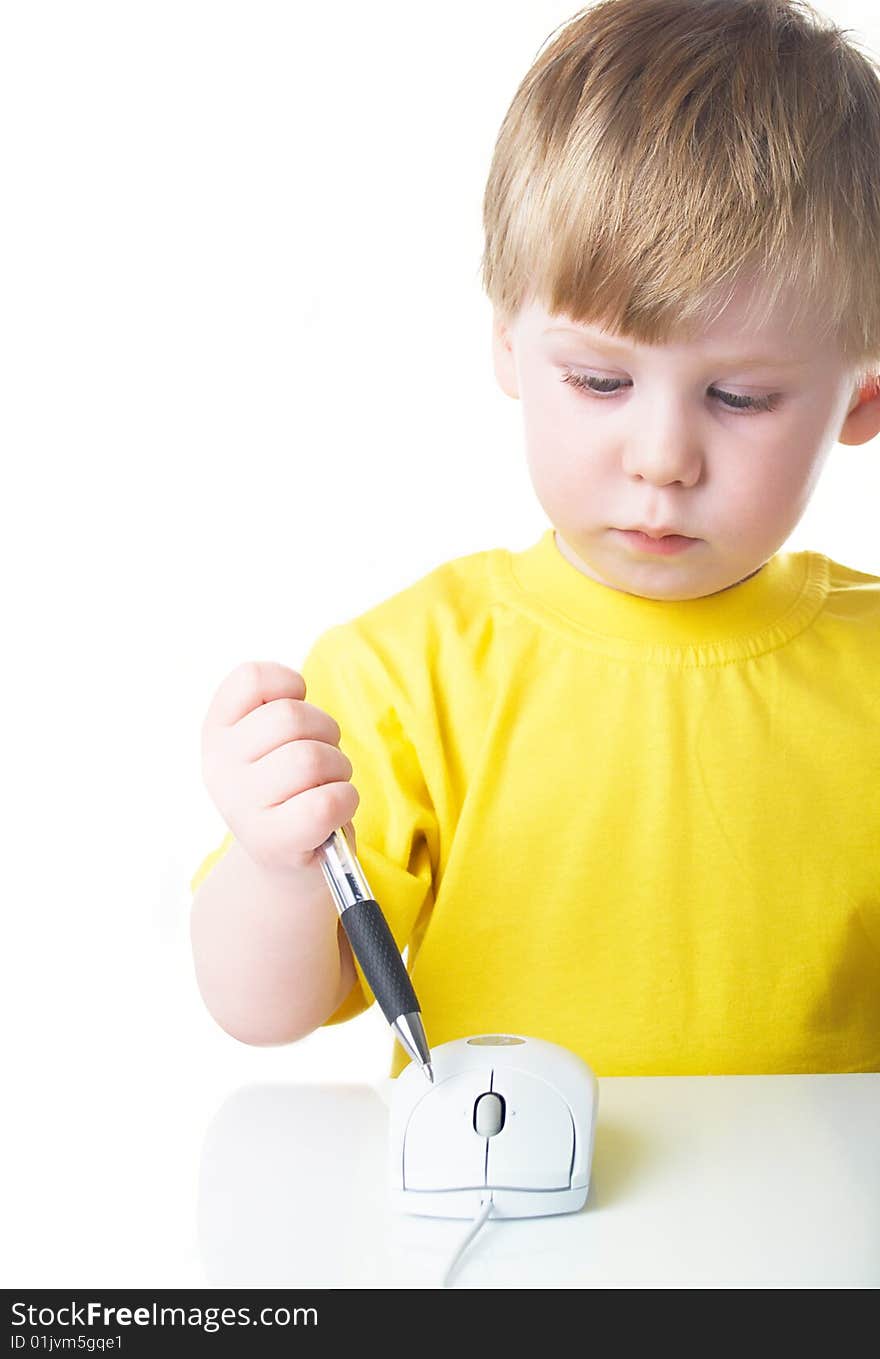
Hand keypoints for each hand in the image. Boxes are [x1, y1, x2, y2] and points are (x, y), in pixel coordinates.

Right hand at [200, 660, 358, 874]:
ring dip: (338, 768)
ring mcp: (241, 806)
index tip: (297, 708)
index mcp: (216, 732)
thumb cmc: (289, 789)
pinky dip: (346, 800)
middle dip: (326, 731)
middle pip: (291, 716)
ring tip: (327, 784)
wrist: (285, 862)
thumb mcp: (268, 741)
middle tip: (323, 758)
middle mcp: (219, 766)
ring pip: (311, 757)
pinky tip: (334, 809)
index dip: (289, 685)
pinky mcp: (272, 841)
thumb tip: (295, 691)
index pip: (251, 677)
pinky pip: (327, 802)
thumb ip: (274, 706)